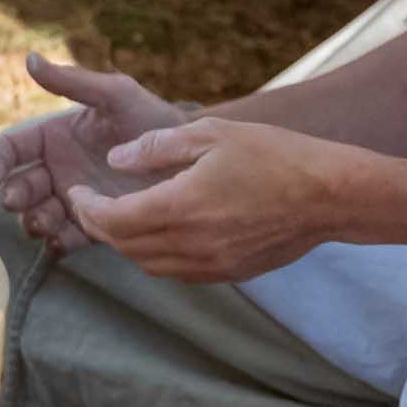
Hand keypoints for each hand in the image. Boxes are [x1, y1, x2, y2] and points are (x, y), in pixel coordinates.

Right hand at [0, 55, 193, 252]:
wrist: (192, 156)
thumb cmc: (152, 117)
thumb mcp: (116, 94)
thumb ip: (74, 82)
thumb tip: (30, 58)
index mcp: (55, 137)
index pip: (13, 148)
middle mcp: (58, 170)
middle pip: (20, 186)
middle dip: (15, 195)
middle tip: (18, 200)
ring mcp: (75, 198)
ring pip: (39, 215)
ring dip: (34, 220)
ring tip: (45, 221)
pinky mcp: (95, 223)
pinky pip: (68, 237)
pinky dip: (59, 242)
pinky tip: (62, 240)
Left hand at [60, 119, 364, 284]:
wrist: (330, 196)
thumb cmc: (274, 155)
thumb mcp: (212, 133)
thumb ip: (156, 148)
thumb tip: (115, 161)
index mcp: (181, 206)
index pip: (112, 221)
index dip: (86, 209)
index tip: (76, 193)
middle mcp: (191, 244)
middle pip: (125, 247)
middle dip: (99, 227)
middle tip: (89, 204)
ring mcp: (211, 264)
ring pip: (148, 265)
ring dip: (126, 244)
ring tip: (119, 218)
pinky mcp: (229, 273)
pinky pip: (177, 272)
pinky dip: (156, 255)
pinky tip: (159, 232)